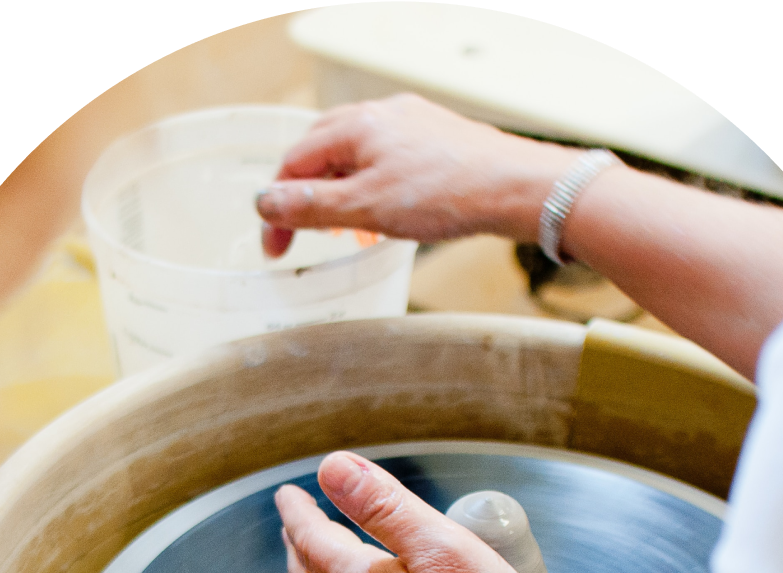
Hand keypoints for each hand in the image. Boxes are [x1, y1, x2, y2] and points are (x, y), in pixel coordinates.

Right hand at [256, 94, 577, 257]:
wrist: (516, 189)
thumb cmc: (447, 193)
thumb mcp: (366, 208)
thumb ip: (312, 207)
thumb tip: (265, 203)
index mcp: (357, 125)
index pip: (296, 161)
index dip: (278, 206)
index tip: (275, 248)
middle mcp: (383, 116)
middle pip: (324, 153)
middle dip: (308, 194)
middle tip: (303, 235)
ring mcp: (414, 126)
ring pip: (359, 158)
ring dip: (342, 194)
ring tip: (345, 229)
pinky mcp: (439, 143)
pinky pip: (391, 163)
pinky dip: (374, 189)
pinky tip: (387, 214)